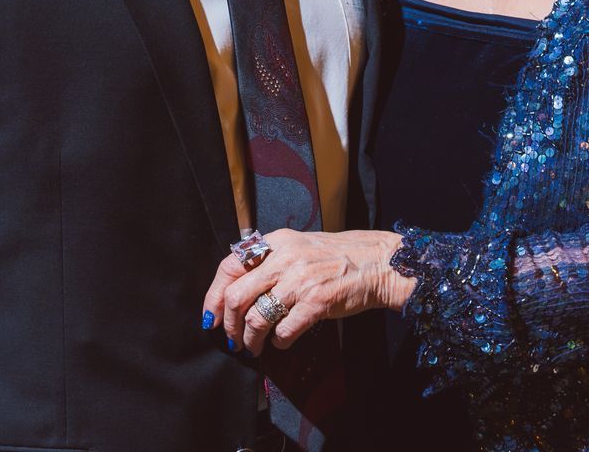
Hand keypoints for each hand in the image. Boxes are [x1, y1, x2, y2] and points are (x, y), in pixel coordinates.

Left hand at [203, 229, 415, 354]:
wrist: (377, 262)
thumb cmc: (337, 257)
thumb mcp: (299, 246)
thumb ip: (271, 260)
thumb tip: (238, 289)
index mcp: (277, 242)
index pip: (230, 266)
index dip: (214, 295)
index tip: (211, 316)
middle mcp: (285, 258)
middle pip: (237, 296)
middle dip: (229, 324)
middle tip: (233, 338)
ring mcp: (301, 280)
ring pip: (257, 317)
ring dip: (251, 339)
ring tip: (255, 346)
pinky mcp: (317, 302)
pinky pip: (285, 331)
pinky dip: (280, 343)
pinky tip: (284, 342)